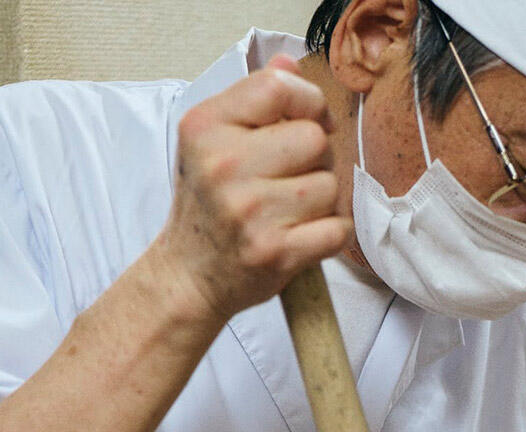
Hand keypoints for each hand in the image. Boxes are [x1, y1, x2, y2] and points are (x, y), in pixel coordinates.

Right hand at [155, 56, 350, 324]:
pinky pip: (337, 229)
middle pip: (315, 138)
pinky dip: (329, 234)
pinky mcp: (274, 253)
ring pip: (330, 185)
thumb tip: (290, 62)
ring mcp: (250, 212)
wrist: (189, 275)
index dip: (307, 102)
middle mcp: (224, 165)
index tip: (305, 122)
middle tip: (292, 177)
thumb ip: (252, 100)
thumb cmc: (207, 205)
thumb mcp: (212, 142)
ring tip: (291, 210)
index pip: (279, 87)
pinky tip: (302, 235)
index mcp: (206, 127)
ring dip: (322, 199)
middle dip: (315, 157)